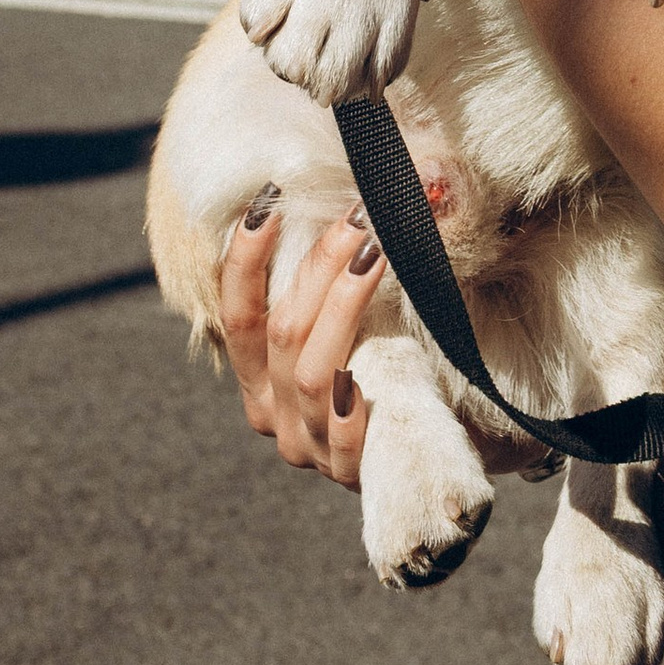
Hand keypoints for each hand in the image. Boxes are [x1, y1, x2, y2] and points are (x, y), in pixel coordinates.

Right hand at [219, 196, 385, 486]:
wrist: (425, 441)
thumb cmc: (383, 362)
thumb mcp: (348, 318)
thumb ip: (337, 271)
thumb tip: (362, 193)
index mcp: (258, 375)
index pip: (237, 313)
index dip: (246, 256)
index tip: (272, 199)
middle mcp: (272, 412)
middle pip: (283, 330)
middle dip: (319, 263)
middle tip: (360, 214)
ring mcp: (308, 445)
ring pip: (314, 372)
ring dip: (344, 304)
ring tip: (378, 252)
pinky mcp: (348, 472)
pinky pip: (343, 437)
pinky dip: (351, 402)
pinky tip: (371, 369)